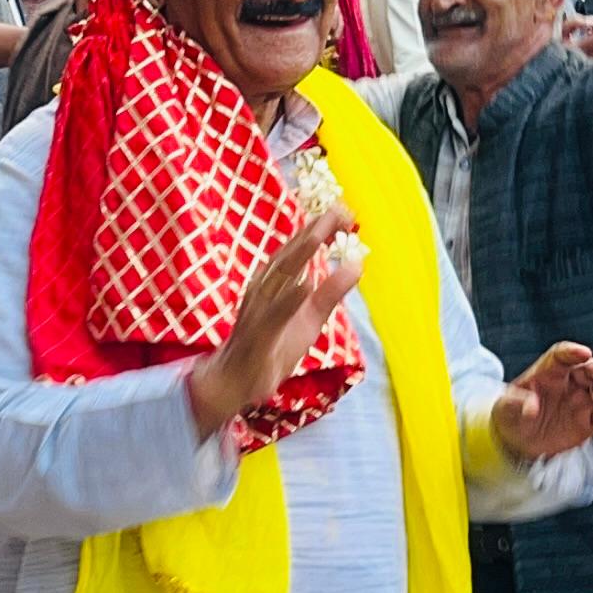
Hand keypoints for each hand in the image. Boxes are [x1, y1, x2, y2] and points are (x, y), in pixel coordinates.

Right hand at [189, 208, 364, 432]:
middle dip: (314, 230)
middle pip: (290, 254)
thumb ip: (331, 292)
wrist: (235, 382)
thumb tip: (357, 265)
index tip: (346, 212)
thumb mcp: (311, 318)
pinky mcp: (257, 335)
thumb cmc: (272, 345)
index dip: (322, 228)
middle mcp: (264, 288)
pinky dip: (288, 299)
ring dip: (299, 254)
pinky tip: (304, 284)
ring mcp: (258, 310)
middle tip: (339, 210)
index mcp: (276, 281)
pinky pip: (273, 315)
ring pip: (278, 277)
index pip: (300, 249)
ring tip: (320, 235)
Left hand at [488, 342, 592, 461]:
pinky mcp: (589, 422)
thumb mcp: (505, 409)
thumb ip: (516, 404)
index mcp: (549, 371)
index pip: (562, 356)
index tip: (583, 353)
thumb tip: (531, 407)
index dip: (573, 353)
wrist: (517, 441)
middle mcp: (570, 382)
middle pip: (590, 370)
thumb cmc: (510, 416)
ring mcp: (582, 401)